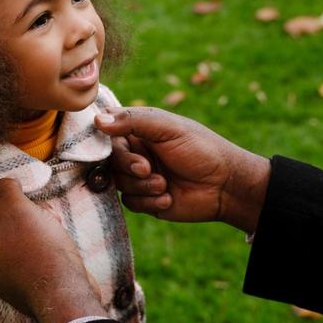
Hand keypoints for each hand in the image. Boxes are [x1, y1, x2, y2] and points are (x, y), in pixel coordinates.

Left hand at [0, 178, 106, 322]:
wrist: (64, 297)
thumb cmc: (39, 253)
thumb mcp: (19, 211)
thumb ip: (5, 189)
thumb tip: (5, 184)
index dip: (8, 186)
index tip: (30, 187)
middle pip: (3, 214)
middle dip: (27, 208)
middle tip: (44, 214)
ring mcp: (3, 270)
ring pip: (20, 230)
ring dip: (39, 223)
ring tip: (53, 231)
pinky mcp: (22, 278)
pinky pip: (30, 248)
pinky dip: (44, 241)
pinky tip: (56, 246)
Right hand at [95, 106, 269, 233]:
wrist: (225, 186)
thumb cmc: (201, 149)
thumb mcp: (168, 128)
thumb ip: (133, 120)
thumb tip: (97, 119)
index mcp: (140, 130)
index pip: (108, 134)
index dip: (109, 144)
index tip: (120, 148)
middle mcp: (137, 152)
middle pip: (110, 161)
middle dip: (129, 167)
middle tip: (148, 168)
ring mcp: (140, 177)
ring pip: (119, 184)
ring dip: (142, 186)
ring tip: (165, 185)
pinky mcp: (146, 200)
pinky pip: (130, 203)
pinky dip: (149, 202)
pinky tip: (169, 199)